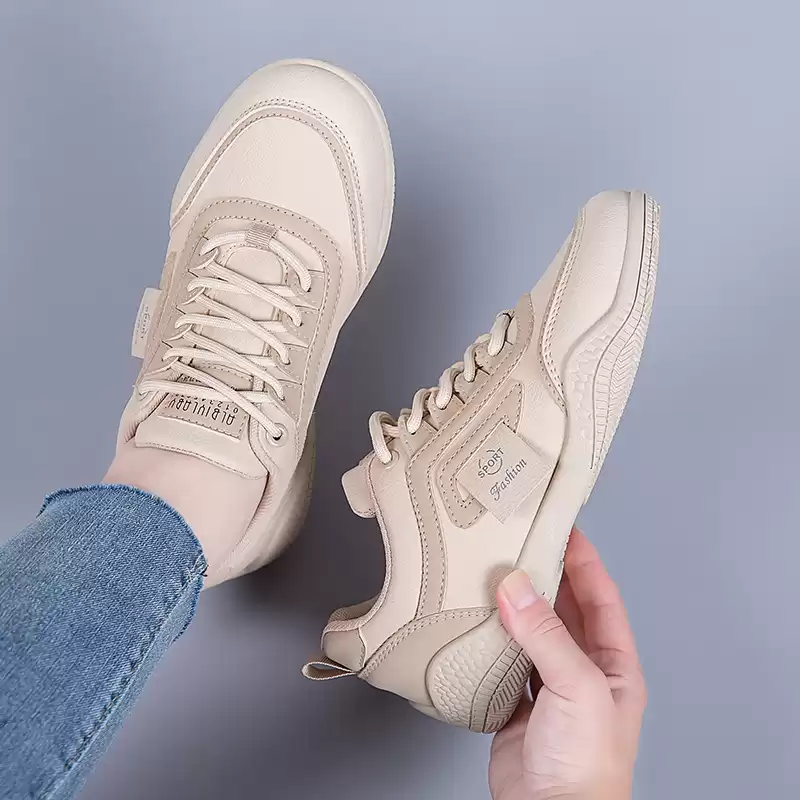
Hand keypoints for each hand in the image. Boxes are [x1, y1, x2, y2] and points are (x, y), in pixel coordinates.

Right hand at [488, 529, 645, 799]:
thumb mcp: (576, 687)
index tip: (564, 530)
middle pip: (564, 611)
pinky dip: (492, 641)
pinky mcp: (518, 705)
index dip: (584, 561)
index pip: (601, 598)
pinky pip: (505, 661)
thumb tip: (517, 589)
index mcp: (613, 666)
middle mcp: (584, 673)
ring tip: (497, 576)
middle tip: (522, 545)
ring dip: (516, 608)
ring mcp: (550, 689)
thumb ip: (545, 635)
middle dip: (546, 577)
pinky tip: (481, 625)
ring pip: (532, 634)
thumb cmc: (587, 768)